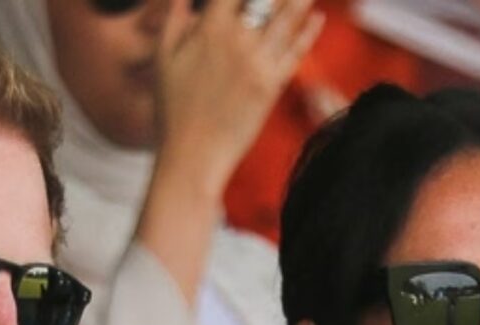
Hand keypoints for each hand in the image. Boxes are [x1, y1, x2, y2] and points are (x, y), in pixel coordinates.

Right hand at [155, 0, 323, 194]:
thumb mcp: (162, 60)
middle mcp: (237, 40)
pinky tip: (316, 18)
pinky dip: (308, 32)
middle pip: (266, 0)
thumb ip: (172, 21)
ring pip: (286, 18)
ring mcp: (258, 62)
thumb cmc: (173, 111)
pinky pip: (296, 52)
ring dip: (298, 1)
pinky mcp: (272, 85)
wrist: (193, 154)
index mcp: (209, 29)